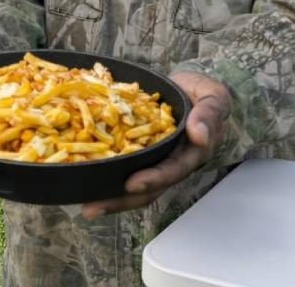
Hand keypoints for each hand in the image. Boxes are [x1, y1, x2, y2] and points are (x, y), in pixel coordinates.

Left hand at [80, 71, 230, 218]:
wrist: (190, 87)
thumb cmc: (204, 94)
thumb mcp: (213, 98)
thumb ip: (209, 114)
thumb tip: (199, 135)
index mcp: (191, 153)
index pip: (171, 171)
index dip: (152, 179)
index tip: (131, 184)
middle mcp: (170, 162)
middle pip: (147, 188)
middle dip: (121, 200)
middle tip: (93, 207)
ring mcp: (153, 159)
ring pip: (131, 184)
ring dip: (109, 196)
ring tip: (84, 205)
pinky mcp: (138, 150)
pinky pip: (121, 165)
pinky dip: (103, 173)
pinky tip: (81, 177)